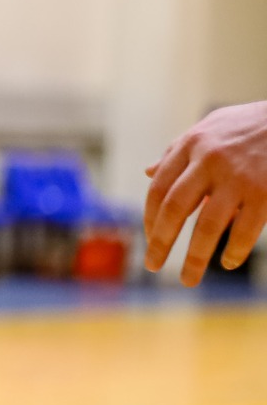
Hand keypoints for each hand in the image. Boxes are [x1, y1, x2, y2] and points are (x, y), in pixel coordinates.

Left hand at [143, 101, 266, 284]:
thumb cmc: (247, 125)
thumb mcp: (208, 128)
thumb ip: (178, 151)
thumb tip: (149, 172)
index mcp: (191, 146)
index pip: (159, 188)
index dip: (151, 217)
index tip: (150, 239)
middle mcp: (209, 161)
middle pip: (175, 208)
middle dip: (161, 241)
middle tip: (152, 266)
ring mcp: (237, 178)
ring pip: (208, 226)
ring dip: (196, 257)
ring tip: (188, 278)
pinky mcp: (264, 193)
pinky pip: (245, 230)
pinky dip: (235, 250)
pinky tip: (227, 262)